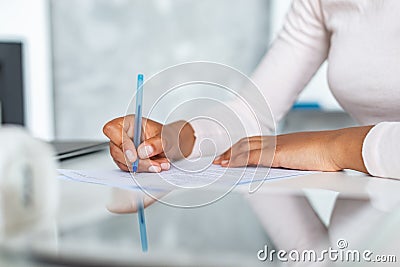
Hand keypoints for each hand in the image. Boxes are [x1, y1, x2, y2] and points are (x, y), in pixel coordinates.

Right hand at [103, 115, 194, 172]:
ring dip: (142, 166)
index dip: (120, 142)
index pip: (112, 129)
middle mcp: (125, 135)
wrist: (178, 145)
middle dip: (135, 161)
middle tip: (152, 164)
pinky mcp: (128, 161)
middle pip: (117, 149)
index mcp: (131, 123)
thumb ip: (156, 142)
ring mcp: (125, 149)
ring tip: (160, 165)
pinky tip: (156, 166)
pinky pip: (129, 169)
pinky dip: (143, 170)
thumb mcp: (169, 136)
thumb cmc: (172, 135)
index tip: (134, 155)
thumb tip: (143, 151)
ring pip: (122, 161)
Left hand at [214, 126, 372, 172]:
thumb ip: (291, 163)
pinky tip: (229, 164)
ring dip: (230, 155)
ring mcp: (275, 146)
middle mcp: (276, 141)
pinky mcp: (276, 153)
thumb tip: (285, 170)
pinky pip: (251, 156)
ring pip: (246, 148)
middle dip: (231, 150)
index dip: (242, 147)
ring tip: (219, 162)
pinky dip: (237, 159)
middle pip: (247, 143)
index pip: (256, 142)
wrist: (337, 147)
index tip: (231, 153)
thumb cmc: (327, 154)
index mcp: (282, 142)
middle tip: (218, 158)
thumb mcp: (304, 159)